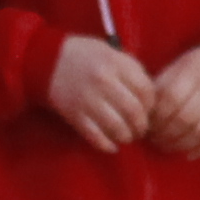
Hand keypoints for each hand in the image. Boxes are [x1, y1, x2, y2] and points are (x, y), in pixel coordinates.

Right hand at [45, 34, 155, 152]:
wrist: (47, 60)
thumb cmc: (85, 56)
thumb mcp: (111, 53)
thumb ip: (131, 70)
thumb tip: (150, 97)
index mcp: (116, 63)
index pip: (145, 89)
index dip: (152, 104)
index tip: (150, 110)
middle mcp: (104, 81)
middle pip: (134, 110)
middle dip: (142, 125)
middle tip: (141, 129)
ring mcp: (88, 99)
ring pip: (117, 126)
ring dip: (127, 136)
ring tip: (128, 137)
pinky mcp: (74, 114)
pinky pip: (96, 136)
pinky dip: (107, 145)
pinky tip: (113, 146)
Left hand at [145, 41, 199, 158]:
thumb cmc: (196, 69)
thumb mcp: (177, 68)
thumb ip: (160, 89)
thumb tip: (142, 115)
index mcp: (193, 73)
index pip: (172, 98)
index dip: (158, 116)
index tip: (148, 125)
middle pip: (187, 118)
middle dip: (167, 134)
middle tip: (156, 140)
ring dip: (182, 144)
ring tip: (168, 147)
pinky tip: (190, 154)